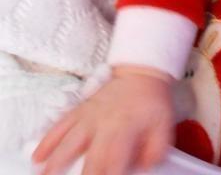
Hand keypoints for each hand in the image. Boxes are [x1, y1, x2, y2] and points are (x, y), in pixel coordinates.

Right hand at [32, 67, 174, 174]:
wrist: (142, 73)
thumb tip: (143, 169)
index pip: (114, 160)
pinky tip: (39, 156)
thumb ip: (155, 151)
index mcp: (126, 128)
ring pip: (68, 141)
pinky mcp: (80, 110)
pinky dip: (48, 141)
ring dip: (56, 163)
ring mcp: (89, 116)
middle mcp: (104, 122)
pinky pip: (60, 126)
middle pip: (90, 157)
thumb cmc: (151, 101)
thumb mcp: (164, 126)